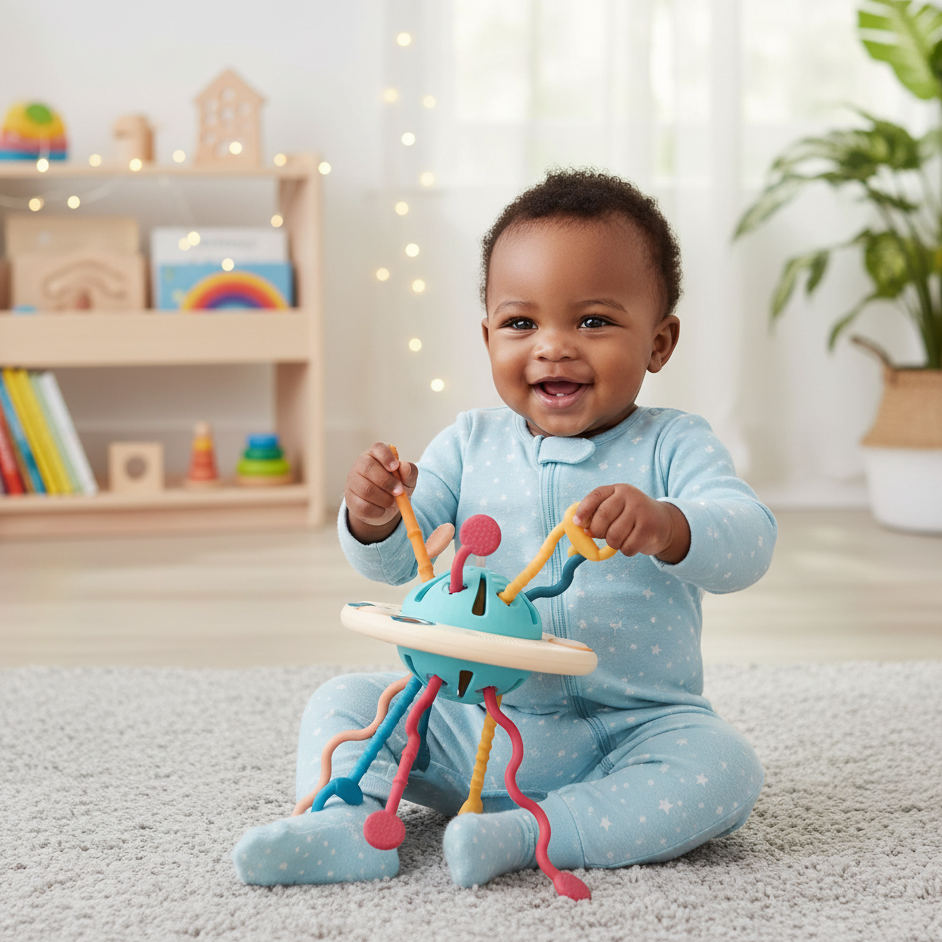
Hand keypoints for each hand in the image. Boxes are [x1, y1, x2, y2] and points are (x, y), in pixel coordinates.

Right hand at [344, 443, 417, 543]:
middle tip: (399, 492)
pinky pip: (363, 506)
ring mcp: (352, 481)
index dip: (386, 456)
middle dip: (387, 482)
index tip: (395, 467)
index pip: (378, 448)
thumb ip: (410, 472)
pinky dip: (377, 511)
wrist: (385, 508)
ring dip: (384, 499)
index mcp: (376, 454)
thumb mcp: (407, 480)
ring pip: (366, 489)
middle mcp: (361, 464)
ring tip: (392, 502)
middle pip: (368, 468)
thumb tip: (404, 466)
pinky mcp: (350, 499)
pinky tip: (382, 509)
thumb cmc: (396, 487)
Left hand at [572, 484, 689, 563]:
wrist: (664, 523)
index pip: (595, 497)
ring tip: (620, 538)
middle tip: (601, 535)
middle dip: (597, 531)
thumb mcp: (616, 510)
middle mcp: (629, 497)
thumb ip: (596, 518)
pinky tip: (633, 542)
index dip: (583, 511)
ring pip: (613, 536)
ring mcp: (640, 512)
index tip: (577, 524)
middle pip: (602, 517)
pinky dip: (626, 550)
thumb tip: (574, 542)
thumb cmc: (631, 518)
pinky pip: (626, 547)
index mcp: (617, 489)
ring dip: (613, 543)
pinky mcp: (648, 529)